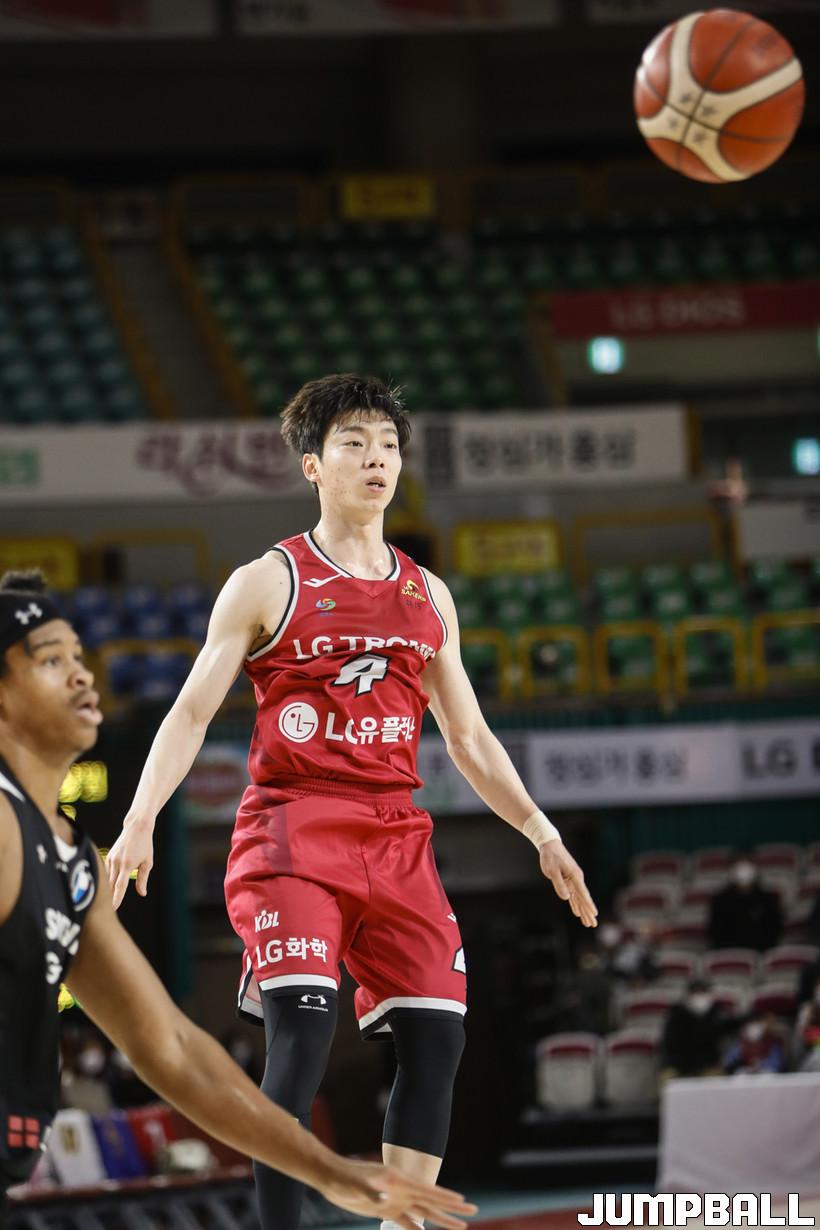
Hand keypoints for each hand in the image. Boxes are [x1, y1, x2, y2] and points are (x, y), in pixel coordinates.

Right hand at [106, 818, 154, 908]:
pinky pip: (106, 872)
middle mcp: (116, 862)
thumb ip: (143, 879)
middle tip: (108, 911)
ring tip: (106, 902)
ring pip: (107, 879)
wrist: (136, 827)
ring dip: (107, 889)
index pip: (120, 886)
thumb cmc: (145, 845)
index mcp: (127, 865)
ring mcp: (111, 859)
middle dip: (109, 897)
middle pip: (111, 885)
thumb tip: (142, 893)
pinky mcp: (108, 856)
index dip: (116, 898)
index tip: (113, 908)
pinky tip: (107, 887)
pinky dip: (107, 880)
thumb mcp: (148, 862)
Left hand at [317, 1158, 476, 1229]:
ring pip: (423, 1212)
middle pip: (432, 1202)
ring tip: (460, 1226)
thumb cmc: (345, 1178)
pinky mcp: (385, 1209)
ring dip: (441, 1219)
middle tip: (473, 1212)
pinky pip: (406, 1221)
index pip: (427, 1191)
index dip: (445, 1197)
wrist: (332, 1177)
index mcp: (399, 1182)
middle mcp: (401, 1190)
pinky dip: (417, 1228)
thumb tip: (386, 1200)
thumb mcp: (357, 1185)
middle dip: (452, 1208)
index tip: (463, 1201)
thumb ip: (372, 1192)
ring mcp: (395, 1200)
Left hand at [539, 840, 597, 927]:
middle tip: (594, 924)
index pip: (583, 893)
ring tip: (588, 923)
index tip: (594, 914)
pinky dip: (575, 904)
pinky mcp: (567, 881)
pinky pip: (573, 896)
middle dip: (588, 912)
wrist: (550, 846)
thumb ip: (559, 884)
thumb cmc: (551, 857)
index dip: (588, 904)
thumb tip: (566, 898)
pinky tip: (577, 913)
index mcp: (575, 876)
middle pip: (583, 899)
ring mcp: (572, 881)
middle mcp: (576, 879)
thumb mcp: (552, 870)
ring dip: (583, 911)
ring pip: (579, 899)